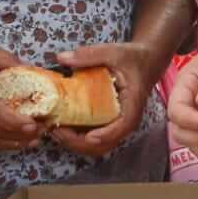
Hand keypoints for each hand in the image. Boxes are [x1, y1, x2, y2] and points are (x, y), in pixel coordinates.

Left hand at [48, 41, 166, 159]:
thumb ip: (88, 55)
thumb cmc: (132, 58)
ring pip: (96, 146)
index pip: (123, 126)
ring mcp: (115, 125)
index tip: (88, 136)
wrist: (144, 62)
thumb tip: (62, 58)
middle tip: (56, 130)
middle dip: (79, 142)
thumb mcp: (113, 52)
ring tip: (53, 129)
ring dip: (74, 143)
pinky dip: (75, 138)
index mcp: (132, 105)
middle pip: (105, 144)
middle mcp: (125, 120)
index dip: (106, 135)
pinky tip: (59, 125)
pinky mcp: (106, 124)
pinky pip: (92, 138)